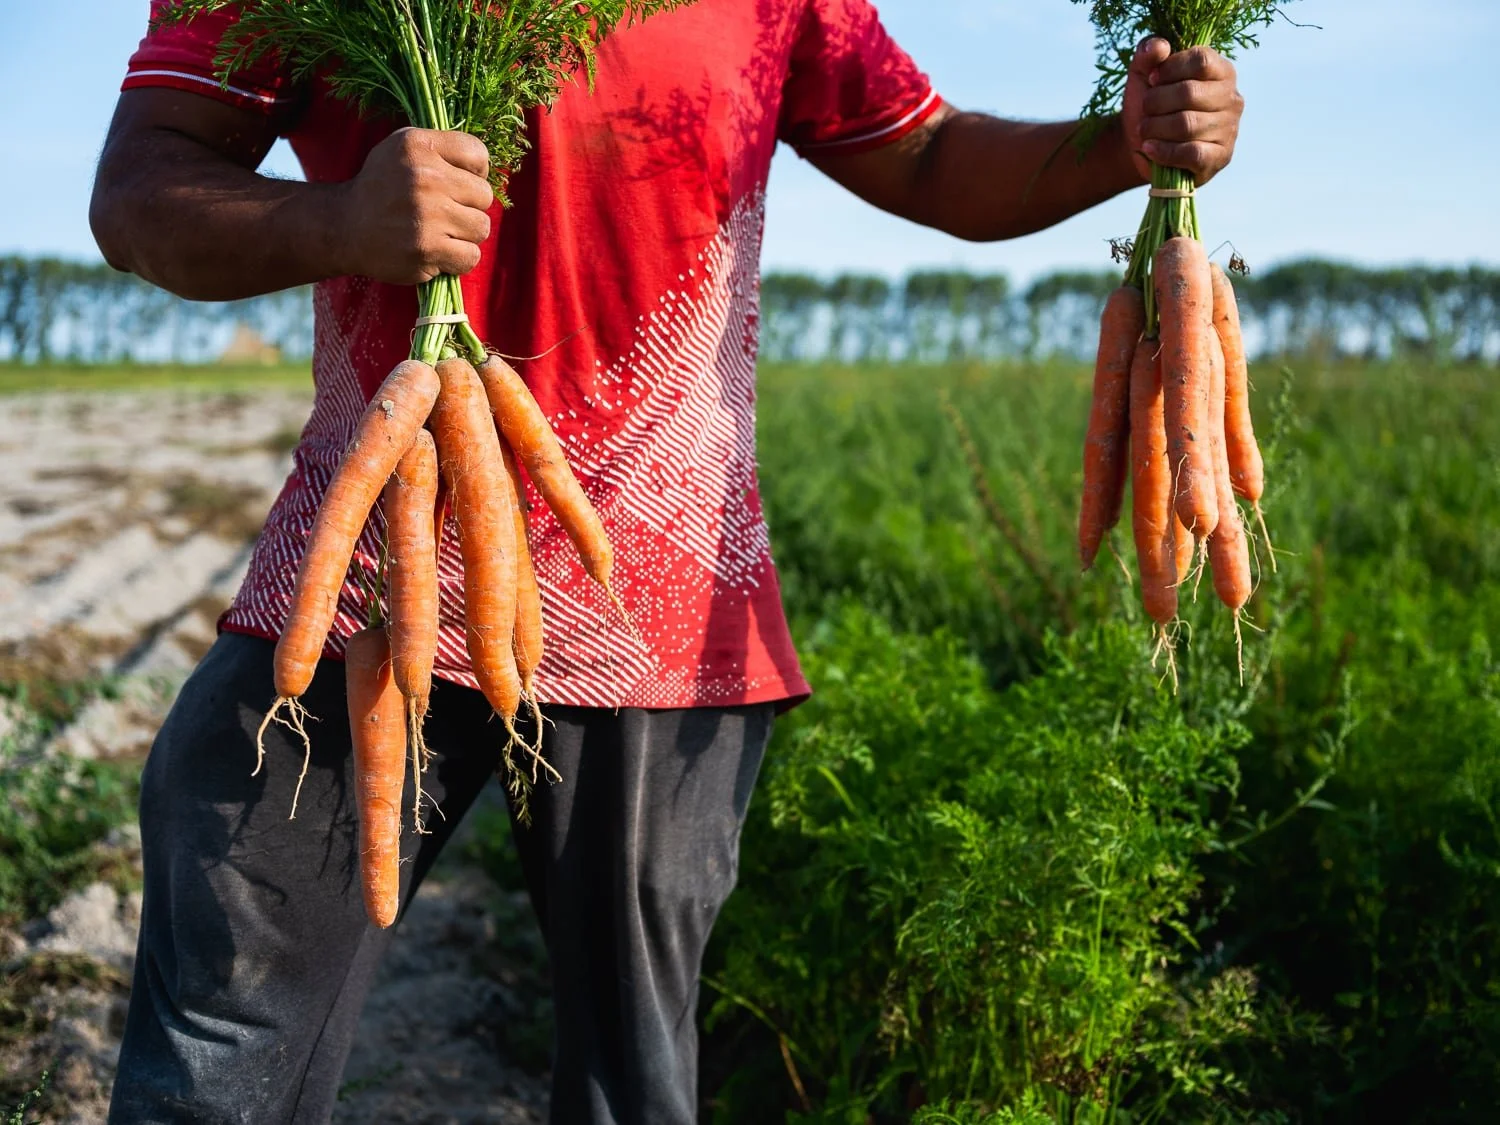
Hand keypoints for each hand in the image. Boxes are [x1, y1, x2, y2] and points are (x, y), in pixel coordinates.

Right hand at [335, 127, 494, 284]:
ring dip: (465, 234)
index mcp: (418, 146)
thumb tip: (486, 172)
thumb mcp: (404, 150)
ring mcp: (426, 216)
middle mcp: (423, 177)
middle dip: (468, 206)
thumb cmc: (383, 187)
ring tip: (439, 231)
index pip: (478, 155)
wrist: (345, 227)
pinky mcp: (427, 250)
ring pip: (481, 228)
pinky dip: (458, 258)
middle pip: (484, 196)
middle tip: (443, 211)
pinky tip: (437, 251)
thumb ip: (444, 150)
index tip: (456, 183)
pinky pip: (470, 256)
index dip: (474, 173)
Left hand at [1122, 39, 1243, 185]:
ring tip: (1144, 130)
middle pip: (1190, 93)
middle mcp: (1232, 98)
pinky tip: (1150, 148)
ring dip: (1155, 128)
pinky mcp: (1220, 157)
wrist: (1143, 147)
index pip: (1201, 60)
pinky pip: (1191, 153)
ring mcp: (1229, 129)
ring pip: (1187, 124)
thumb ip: (1147, 52)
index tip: (1151, 80)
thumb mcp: (1143, 74)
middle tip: (1144, 110)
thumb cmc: (1150, 105)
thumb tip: (1160, 47)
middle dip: (1156, 102)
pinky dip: (1164, 151)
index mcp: (1220, 71)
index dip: (1170, 69)